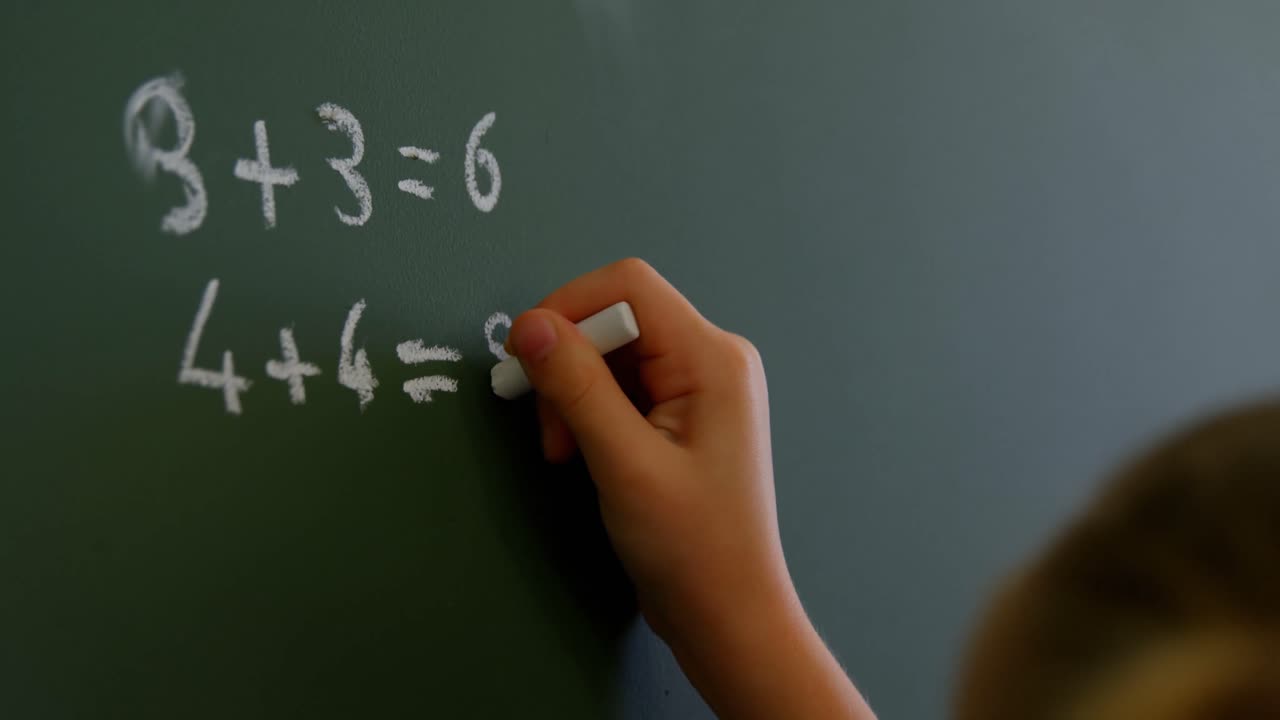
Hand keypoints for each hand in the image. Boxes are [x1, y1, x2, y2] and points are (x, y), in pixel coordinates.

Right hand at [507, 259, 873, 719]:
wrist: (729, 616)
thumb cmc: (691, 546)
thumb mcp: (624, 463)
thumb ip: (576, 387)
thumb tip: (527, 324)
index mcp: (713, 357)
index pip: (628, 286)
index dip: (567, 307)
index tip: (525, 358)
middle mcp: (713, 359)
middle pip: (618, 319)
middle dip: (569, 364)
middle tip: (550, 432)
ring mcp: (700, 389)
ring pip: (614, 356)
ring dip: (575, 395)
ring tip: (565, 453)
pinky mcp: (683, 418)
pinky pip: (624, 388)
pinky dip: (591, 413)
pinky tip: (583, 456)